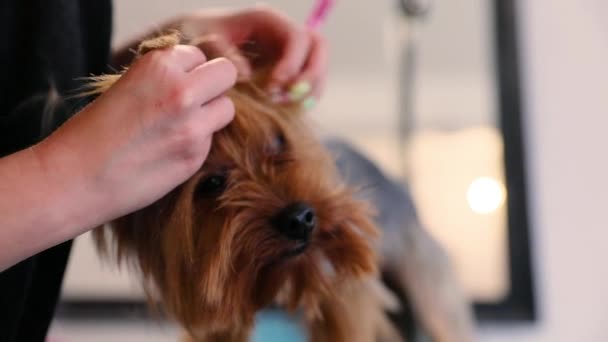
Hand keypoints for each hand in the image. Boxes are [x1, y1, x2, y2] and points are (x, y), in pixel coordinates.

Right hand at [38, 45, 236, 223]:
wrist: (76, 178)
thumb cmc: (93, 132)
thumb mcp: (126, 85)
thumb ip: (164, 78)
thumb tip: (197, 78)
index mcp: (159, 66)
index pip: (199, 56)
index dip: (189, 70)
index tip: (174, 84)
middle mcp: (181, 91)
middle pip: (226, 74)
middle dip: (214, 85)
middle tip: (196, 100)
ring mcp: (193, 126)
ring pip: (227, 108)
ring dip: (211, 114)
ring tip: (182, 126)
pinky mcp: (196, 156)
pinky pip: (212, 139)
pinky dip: (198, 142)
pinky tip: (170, 150)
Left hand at [115, 5, 327, 108]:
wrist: (188, 46)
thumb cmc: (192, 37)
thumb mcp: (201, 40)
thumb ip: (222, 54)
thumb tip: (247, 75)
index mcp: (266, 20)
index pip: (298, 37)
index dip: (292, 62)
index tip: (274, 86)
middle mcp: (281, 35)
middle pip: (318, 47)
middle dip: (311, 74)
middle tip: (290, 98)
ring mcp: (286, 54)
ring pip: (316, 67)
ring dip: (310, 90)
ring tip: (286, 107)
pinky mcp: (284, 73)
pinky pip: (305, 84)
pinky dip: (301, 99)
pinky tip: (285, 111)